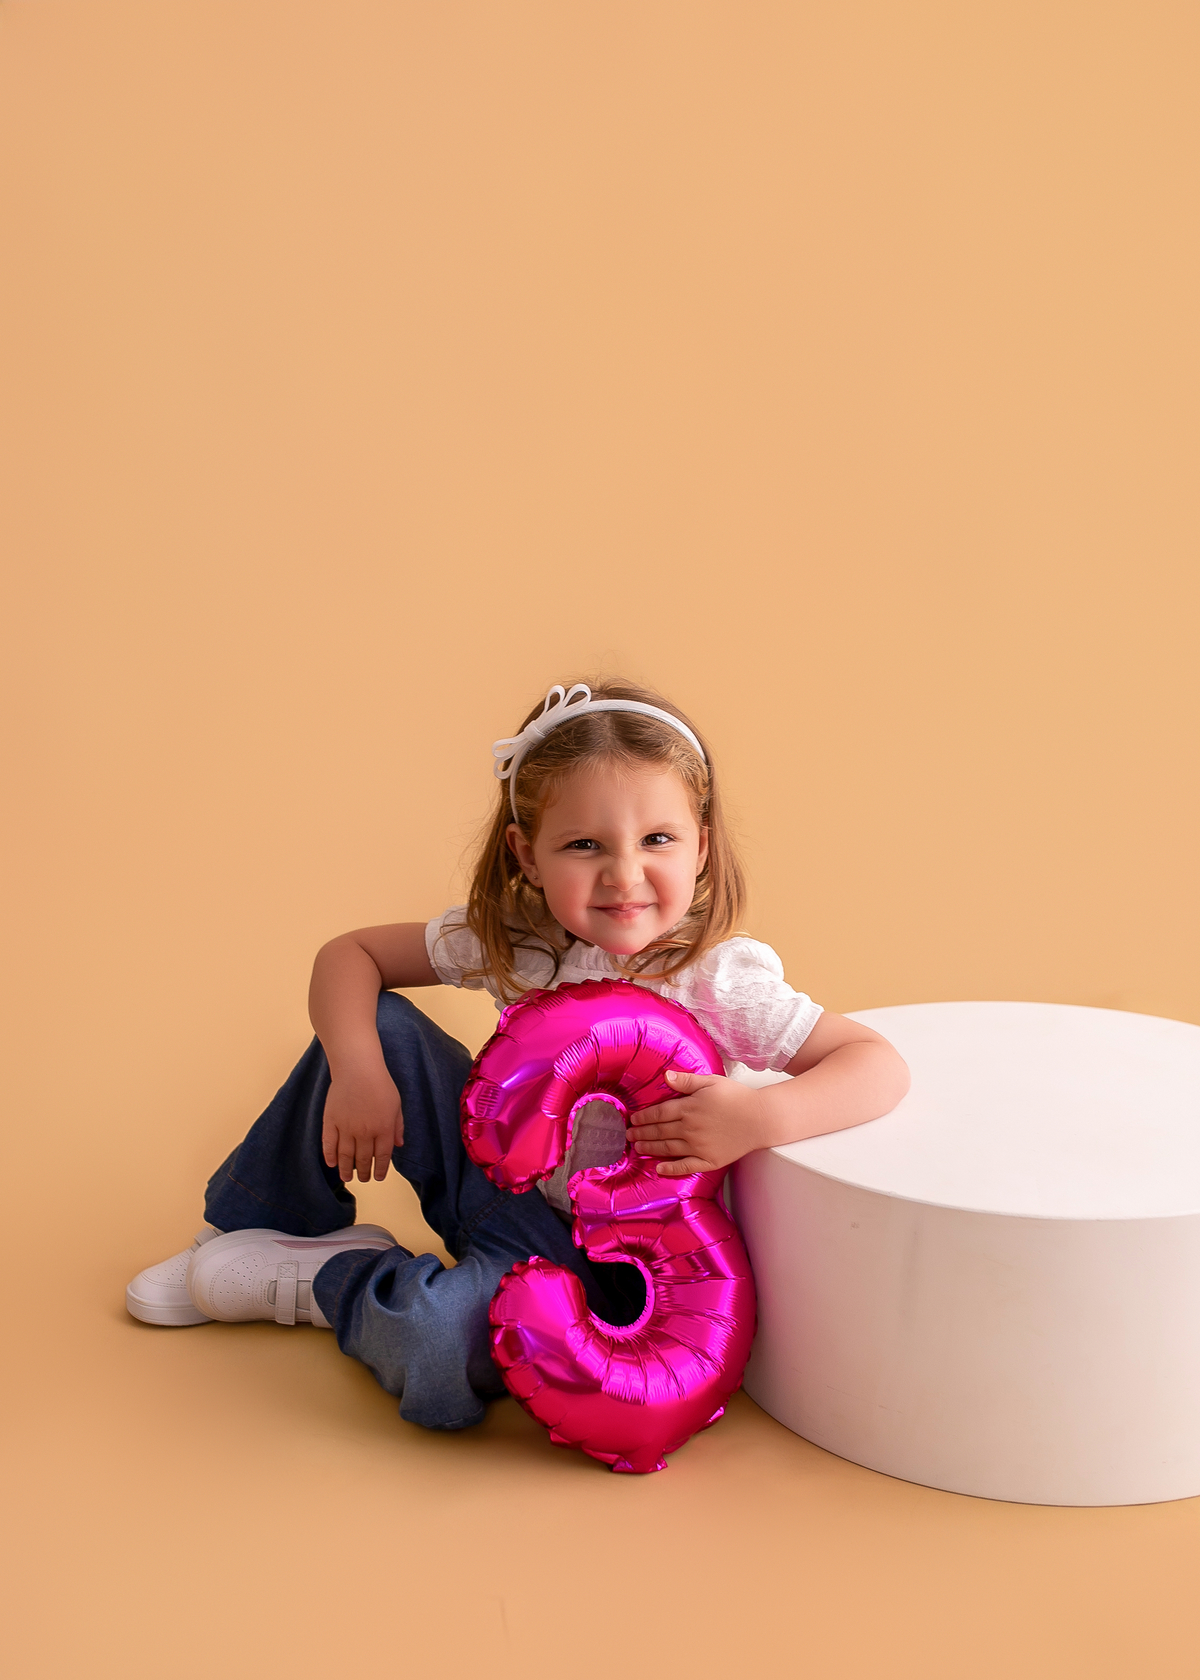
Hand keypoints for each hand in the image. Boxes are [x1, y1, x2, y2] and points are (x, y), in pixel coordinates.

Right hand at [321, 1062, 403, 1182]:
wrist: (357, 1067)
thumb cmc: (380, 1083)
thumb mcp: (396, 1104)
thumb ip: (397, 1126)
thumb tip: (399, 1145)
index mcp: (383, 1128)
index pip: (382, 1157)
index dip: (380, 1169)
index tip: (378, 1177)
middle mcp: (365, 1132)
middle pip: (363, 1159)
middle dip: (364, 1172)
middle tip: (363, 1178)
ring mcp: (346, 1127)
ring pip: (345, 1156)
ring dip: (346, 1170)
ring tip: (347, 1177)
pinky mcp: (331, 1121)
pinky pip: (329, 1144)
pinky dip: (330, 1156)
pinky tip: (332, 1164)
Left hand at [626, 1069, 767, 1176]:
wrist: (760, 1119)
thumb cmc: (737, 1098)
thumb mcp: (711, 1082)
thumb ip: (687, 1080)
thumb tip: (666, 1076)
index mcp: (689, 1108)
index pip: (659, 1113)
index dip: (643, 1117)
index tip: (632, 1119)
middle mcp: (690, 1128)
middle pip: (659, 1131)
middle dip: (641, 1133)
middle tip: (628, 1136)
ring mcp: (698, 1146)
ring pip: (668, 1148)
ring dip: (650, 1148)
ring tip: (637, 1148)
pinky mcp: (709, 1160)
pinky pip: (686, 1166)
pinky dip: (671, 1168)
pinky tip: (659, 1169)